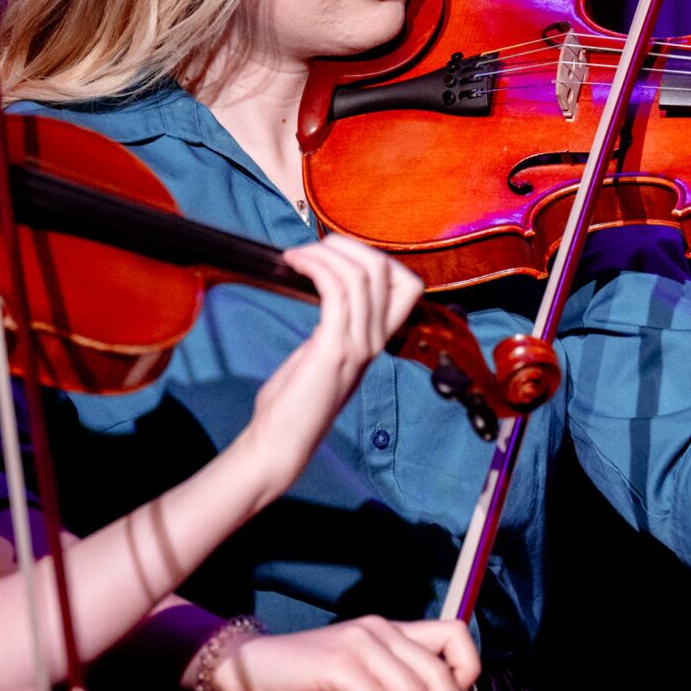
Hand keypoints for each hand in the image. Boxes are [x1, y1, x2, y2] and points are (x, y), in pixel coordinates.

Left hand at [229, 236, 423, 493]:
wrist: (282, 444)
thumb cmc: (293, 403)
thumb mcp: (322, 355)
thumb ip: (334, 328)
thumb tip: (325, 292)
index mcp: (377, 342)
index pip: (408, 287)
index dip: (379, 259)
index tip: (339, 256)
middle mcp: (375, 342)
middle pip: (387, 271)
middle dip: (349, 246)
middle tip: (313, 248)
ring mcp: (358, 346)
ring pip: (361, 275)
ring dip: (325, 253)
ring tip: (296, 256)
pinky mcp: (333, 349)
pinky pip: (335, 290)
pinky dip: (315, 266)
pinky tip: (294, 265)